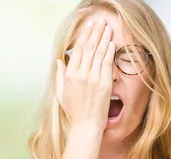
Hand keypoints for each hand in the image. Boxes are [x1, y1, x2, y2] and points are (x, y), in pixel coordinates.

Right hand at [55, 17, 114, 131]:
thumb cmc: (74, 111)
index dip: (84, 36)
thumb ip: (60, 75)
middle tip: (100, 21)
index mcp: (70, 75)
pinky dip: (109, 52)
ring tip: (107, 28)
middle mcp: (81, 74)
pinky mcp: (104, 84)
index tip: (88, 27)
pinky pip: (107, 64)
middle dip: (95, 32)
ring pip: (99, 53)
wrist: (87, 125)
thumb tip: (60, 61)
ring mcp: (94, 79)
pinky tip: (111, 43)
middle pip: (89, 47)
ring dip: (104, 38)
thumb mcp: (61, 93)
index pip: (78, 50)